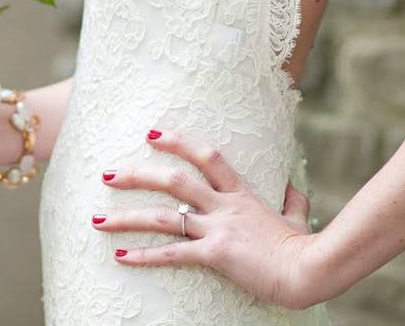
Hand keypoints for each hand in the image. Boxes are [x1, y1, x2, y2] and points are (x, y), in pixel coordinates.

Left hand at [93, 128, 320, 310]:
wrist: (308, 270)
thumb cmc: (302, 246)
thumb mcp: (297, 215)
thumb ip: (292, 199)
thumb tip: (295, 187)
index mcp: (240, 193)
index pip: (206, 155)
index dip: (178, 141)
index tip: (152, 134)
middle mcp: (224, 205)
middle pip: (174, 180)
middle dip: (136, 175)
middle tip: (107, 174)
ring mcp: (218, 228)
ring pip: (162, 216)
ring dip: (125, 218)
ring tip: (96, 220)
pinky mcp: (215, 254)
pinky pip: (172, 254)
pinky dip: (143, 256)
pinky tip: (120, 257)